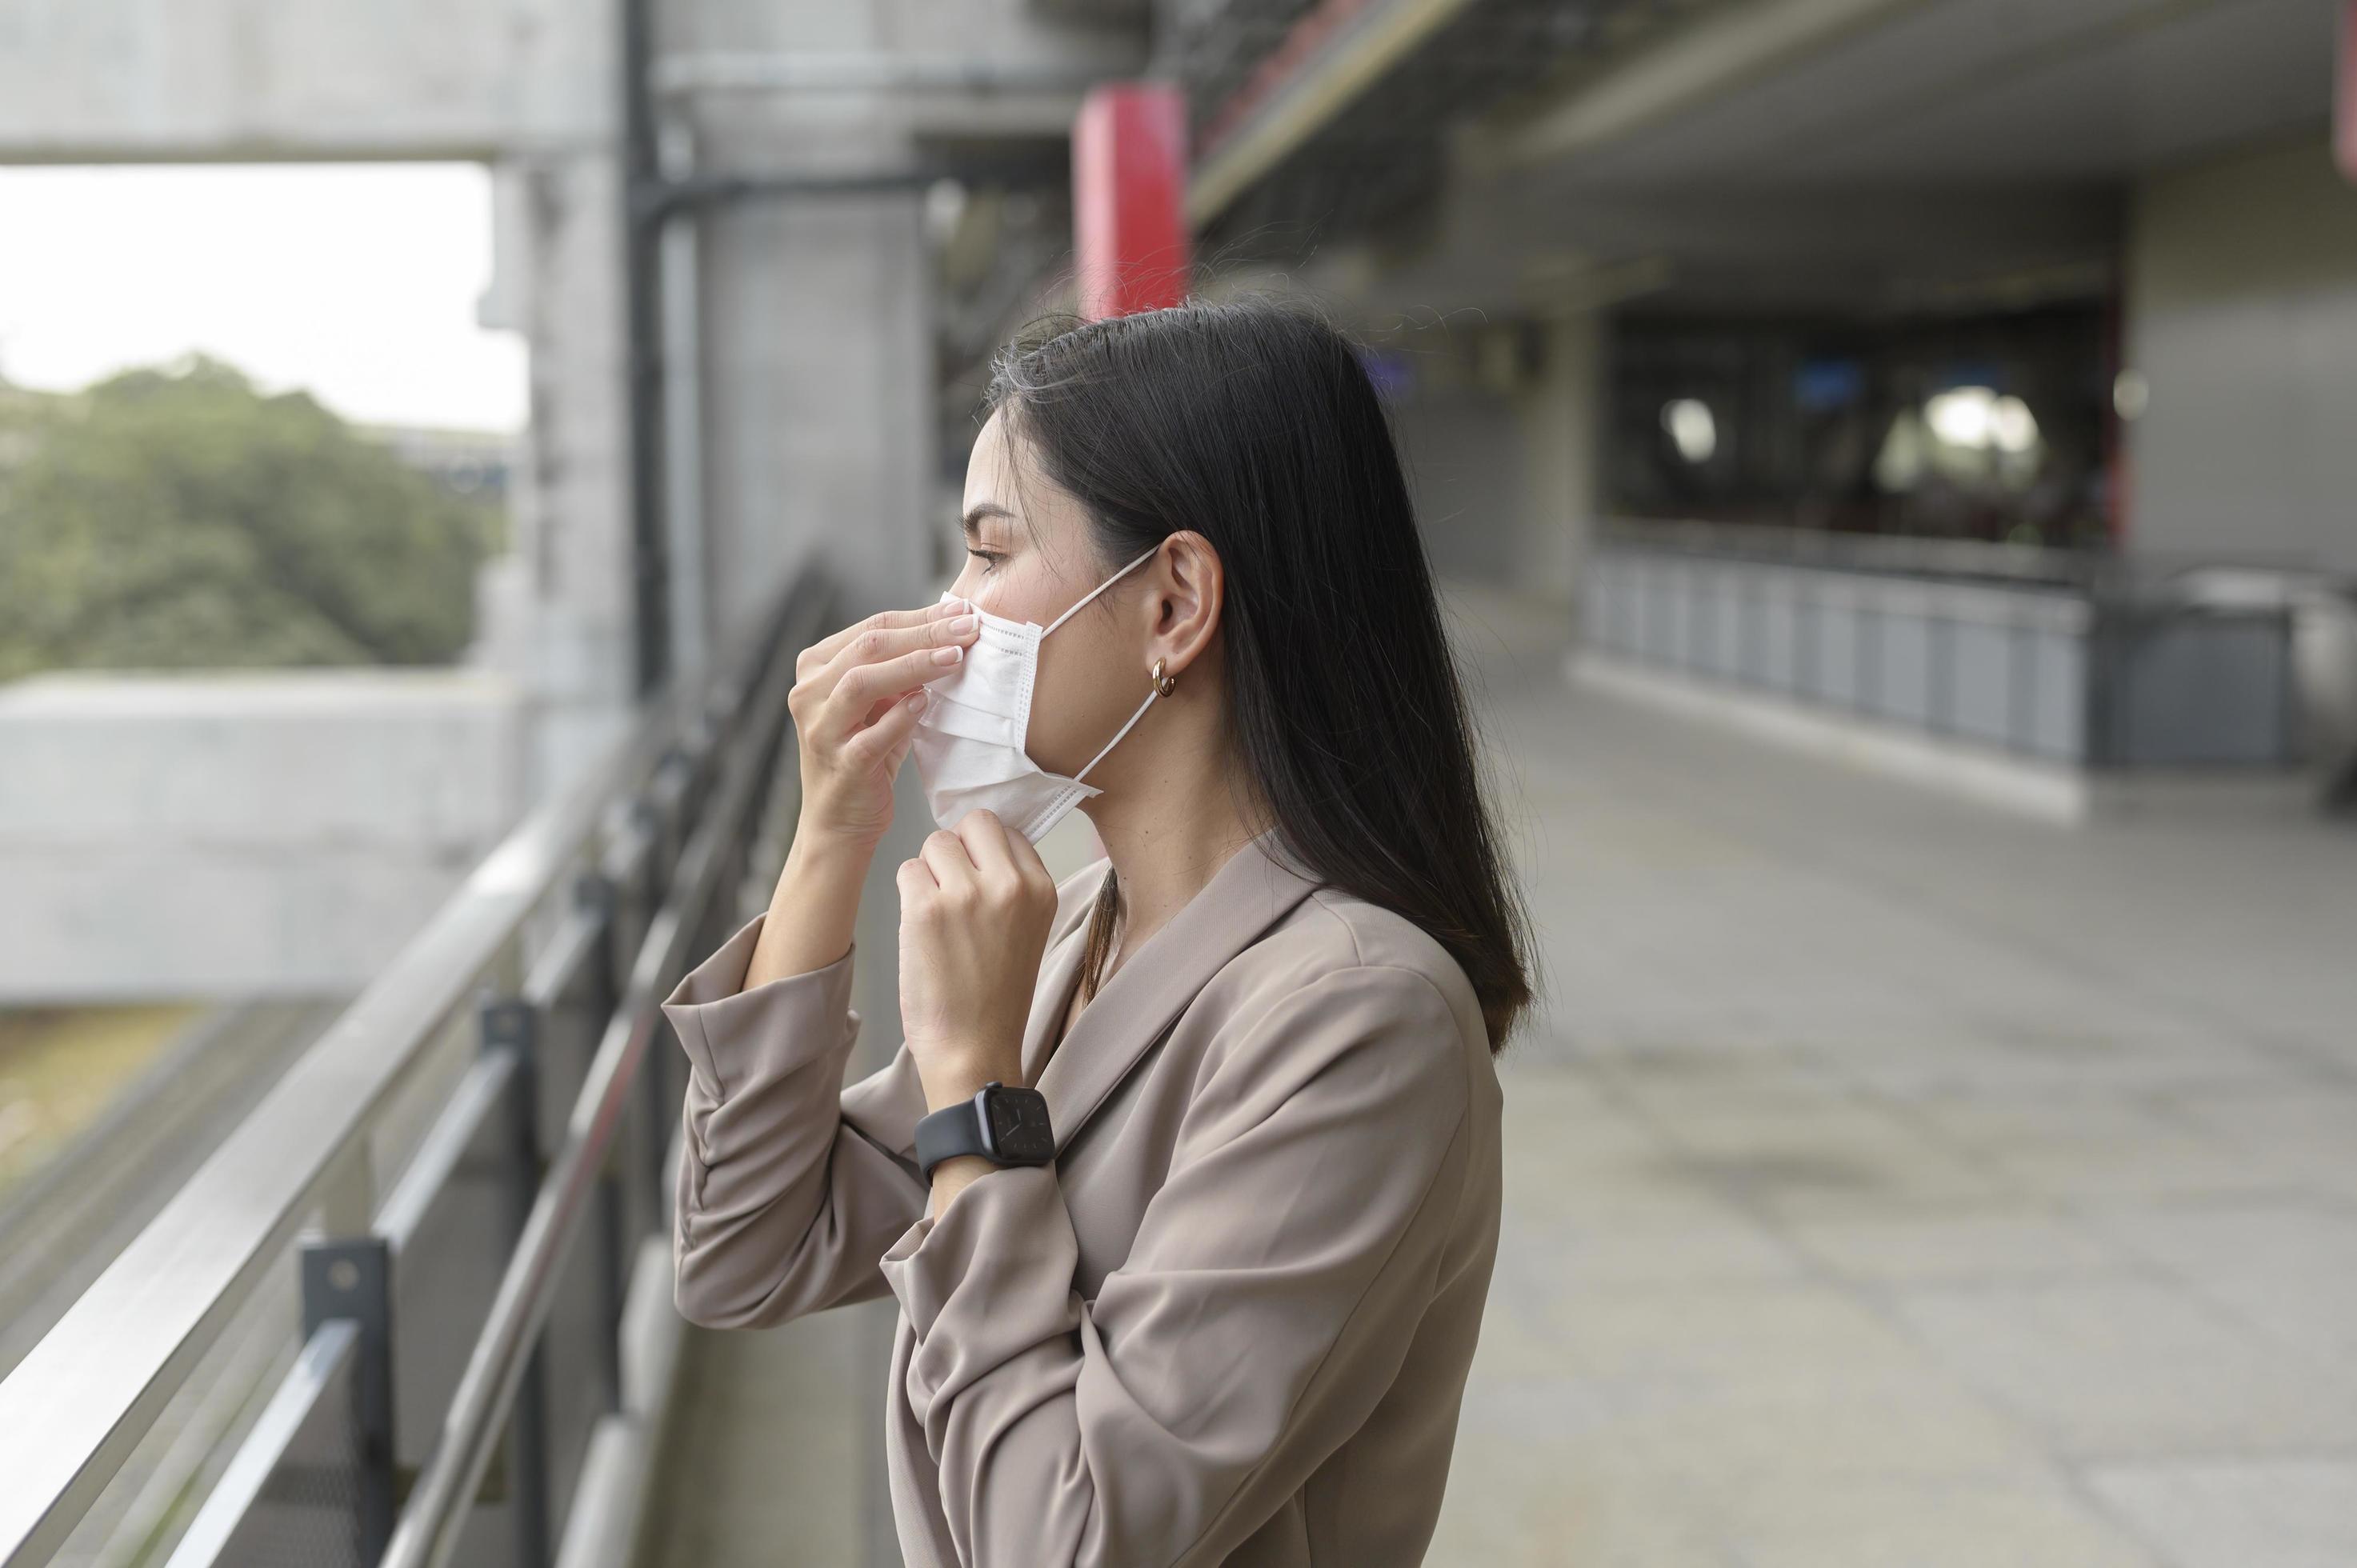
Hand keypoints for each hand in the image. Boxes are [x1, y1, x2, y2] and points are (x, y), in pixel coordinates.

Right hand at [786, 599, 978, 852]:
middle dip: (924, 632)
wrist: (839, 821)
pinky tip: (927, 703)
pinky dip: (901, 716)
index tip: (963, 611)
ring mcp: (820, 729)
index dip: (920, 616)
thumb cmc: (865, 753)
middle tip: (969, 628)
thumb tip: (951, 629)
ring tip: (955, 658)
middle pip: (869, 647)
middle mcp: (809, 693)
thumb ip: (902, 669)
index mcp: (816, 668)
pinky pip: (871, 735)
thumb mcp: (879, 704)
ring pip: (862, 682)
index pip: (873, 628)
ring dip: (913, 665)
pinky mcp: (840, 764)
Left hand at [895, 811, 1059, 1111]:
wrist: (975, 1049)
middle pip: (974, 823)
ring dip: (929, 872)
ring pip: (936, 842)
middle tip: (952, 890)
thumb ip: (1012, 885)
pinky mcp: (927, 908)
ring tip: (937, 915)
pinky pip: (907, 870)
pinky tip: (921, 928)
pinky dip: (908, 894)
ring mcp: (967, 894)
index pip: (1007, 831)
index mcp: (1041, 889)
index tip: (977, 882)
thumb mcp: (1028, 930)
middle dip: (957, 849)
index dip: (984, 852)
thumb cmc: (995, 996)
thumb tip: (977, 842)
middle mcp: (1010, 885)